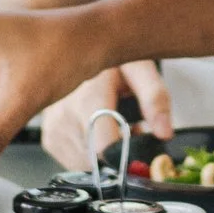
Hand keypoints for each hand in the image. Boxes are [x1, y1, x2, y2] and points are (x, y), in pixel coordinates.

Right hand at [40, 61, 171, 175]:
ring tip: (112, 125)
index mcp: (88, 98)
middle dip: (119, 152)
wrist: (74, 47)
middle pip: (100, 160)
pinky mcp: (49, 140)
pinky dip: (91, 154)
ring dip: (105, 154)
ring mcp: (54, 131)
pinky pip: (75, 162)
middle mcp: (65, 117)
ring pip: (88, 165)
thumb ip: (155, 98)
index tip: (139, 143)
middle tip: (129, 126)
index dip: (128, 154)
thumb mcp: (140, 68)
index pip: (105, 148)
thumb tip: (164, 132)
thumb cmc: (109, 56)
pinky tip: (96, 130)